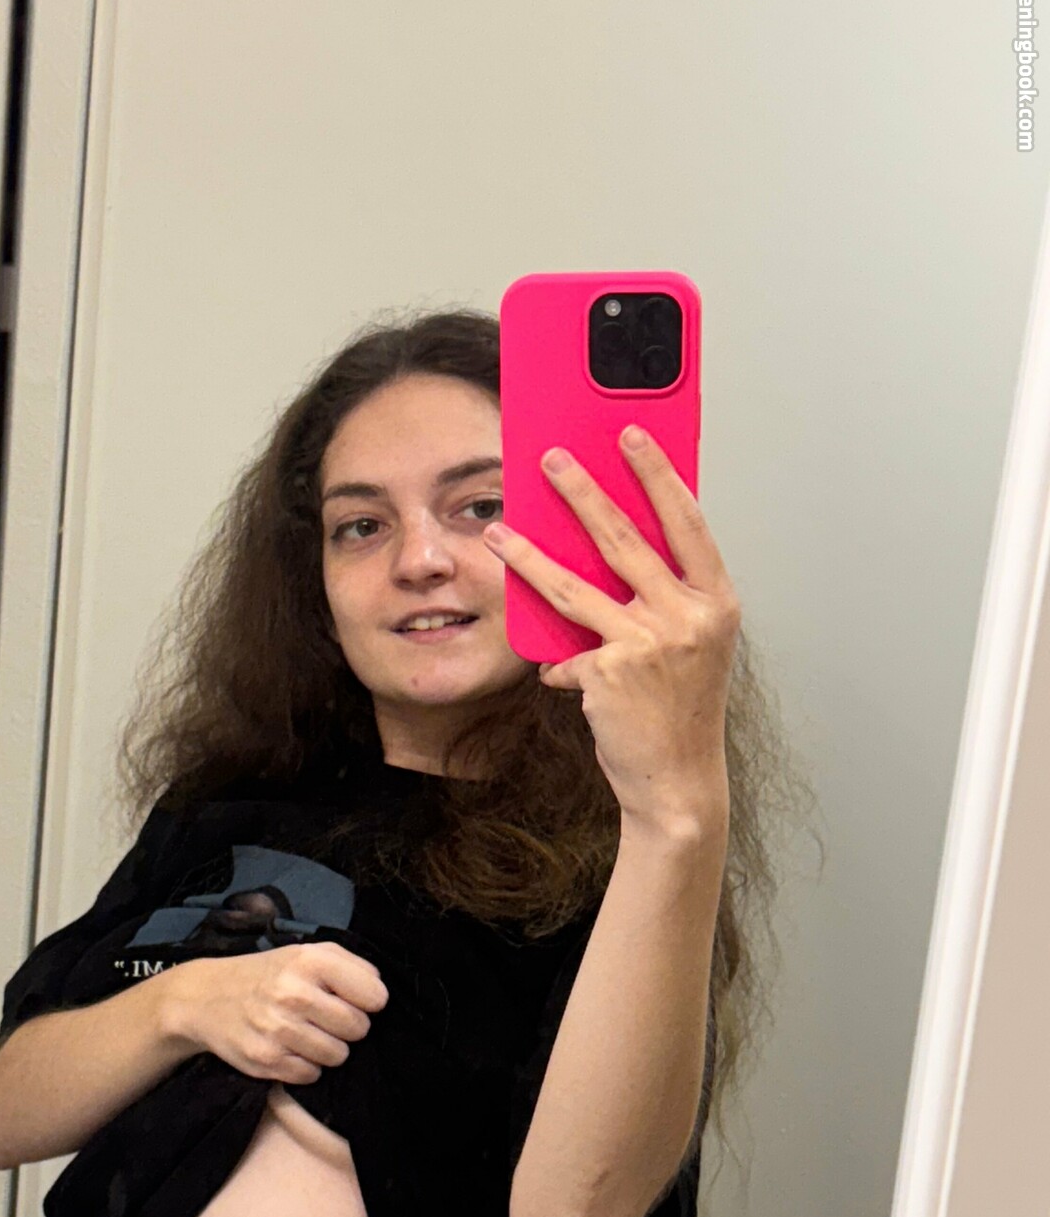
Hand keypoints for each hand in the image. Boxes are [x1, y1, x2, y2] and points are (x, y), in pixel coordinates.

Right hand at [164, 942, 388, 1084]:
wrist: (205, 997)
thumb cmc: (267, 975)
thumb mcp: (305, 953)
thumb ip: (350, 965)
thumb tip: (379, 991)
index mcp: (310, 961)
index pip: (375, 996)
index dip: (367, 1001)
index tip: (350, 999)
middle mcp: (294, 993)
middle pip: (359, 1028)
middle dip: (348, 1026)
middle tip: (325, 1019)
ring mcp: (278, 1029)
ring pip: (338, 1056)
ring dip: (328, 1048)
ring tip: (306, 1033)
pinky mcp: (265, 1059)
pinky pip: (312, 1075)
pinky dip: (305, 1066)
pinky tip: (289, 1048)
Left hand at [483, 426, 739, 829]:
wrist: (679, 780)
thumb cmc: (682, 712)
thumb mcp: (688, 647)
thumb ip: (659, 602)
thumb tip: (603, 558)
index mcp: (716, 602)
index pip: (686, 522)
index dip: (657, 475)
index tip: (631, 437)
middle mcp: (687, 617)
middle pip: (625, 539)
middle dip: (583, 492)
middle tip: (551, 459)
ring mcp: (648, 643)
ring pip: (575, 586)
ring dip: (531, 555)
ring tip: (501, 529)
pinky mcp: (610, 673)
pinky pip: (567, 652)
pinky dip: (559, 663)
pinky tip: (554, 672)